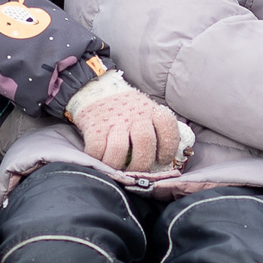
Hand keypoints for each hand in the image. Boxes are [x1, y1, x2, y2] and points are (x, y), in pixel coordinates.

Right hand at [68, 76, 185, 170]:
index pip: (167, 125)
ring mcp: (114, 120)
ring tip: (118, 170)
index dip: (168, 146)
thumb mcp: (145, 111)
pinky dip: (98, 160)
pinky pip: (97, 149)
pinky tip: (101, 161)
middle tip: (137, 173)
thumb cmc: (126, 107)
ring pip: (119, 148)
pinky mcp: (94, 127)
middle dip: (142, 163)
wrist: (96, 89)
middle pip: (144, 141)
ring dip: (118, 165)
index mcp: (151, 110)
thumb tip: (163, 161)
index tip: (162, 160)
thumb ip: (155, 129)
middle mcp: (134, 114)